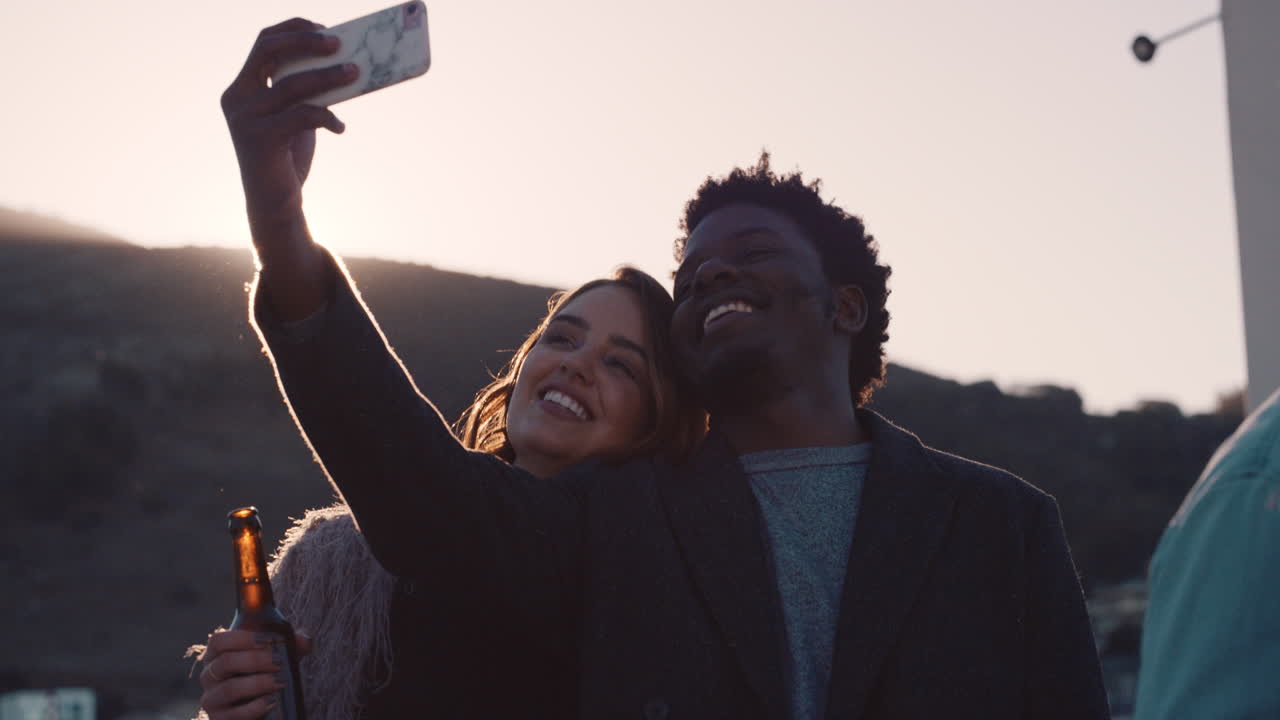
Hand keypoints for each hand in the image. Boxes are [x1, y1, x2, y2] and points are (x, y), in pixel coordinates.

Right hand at [199, 629, 313, 719]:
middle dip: (255, 660)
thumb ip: (291, 645)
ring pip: (230, 688)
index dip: (243, 638)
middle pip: (225, 662)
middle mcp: (209, 676)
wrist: (263, 710)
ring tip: (280, 682)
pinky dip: (255, 707)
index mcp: (217, 655)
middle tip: (279, 662)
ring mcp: (211, 699)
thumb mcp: (278, 657)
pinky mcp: (219, 718)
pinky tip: (272, 702)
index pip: (219, 641)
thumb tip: (305, 640)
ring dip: (258, 683)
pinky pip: (234, 714)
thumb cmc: (266, 675)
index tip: (269, 640)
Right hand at [220, 18, 355, 241]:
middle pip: (269, 50)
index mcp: (241, 88)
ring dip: (329, 76)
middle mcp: (236, 98)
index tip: (325, 28)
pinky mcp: (259, 139)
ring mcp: (244, 118)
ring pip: (292, 84)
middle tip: (340, 43)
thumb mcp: (293, 116)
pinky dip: (326, 116)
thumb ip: (303, 91)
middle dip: (306, 41)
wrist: (274, 206)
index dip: (294, 29)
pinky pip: (301, 115)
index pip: (263, 42)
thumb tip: (342, 62)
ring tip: (356, 74)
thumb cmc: (287, 158)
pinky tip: (340, 127)